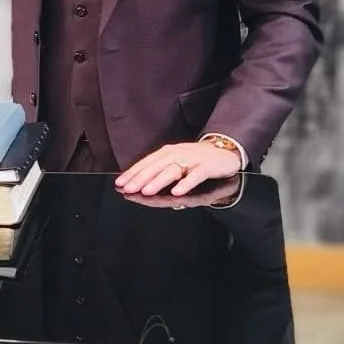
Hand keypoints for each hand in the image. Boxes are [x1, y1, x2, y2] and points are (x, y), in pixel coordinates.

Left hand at [115, 140, 241, 197]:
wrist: (225, 151)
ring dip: (158, 181)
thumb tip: (138, 182)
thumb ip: (159, 169)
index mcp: (168, 153)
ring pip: (172, 170)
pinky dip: (185, 184)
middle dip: (141, 178)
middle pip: (156, 166)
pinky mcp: (207, 166)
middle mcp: (178, 154)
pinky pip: (195, 176)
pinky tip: (177, 192)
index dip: (133, 173)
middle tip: (128, 189)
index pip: (146, 162)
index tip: (119, 183)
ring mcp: (193, 159)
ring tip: (147, 191)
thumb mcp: (176, 160)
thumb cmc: (197, 158)